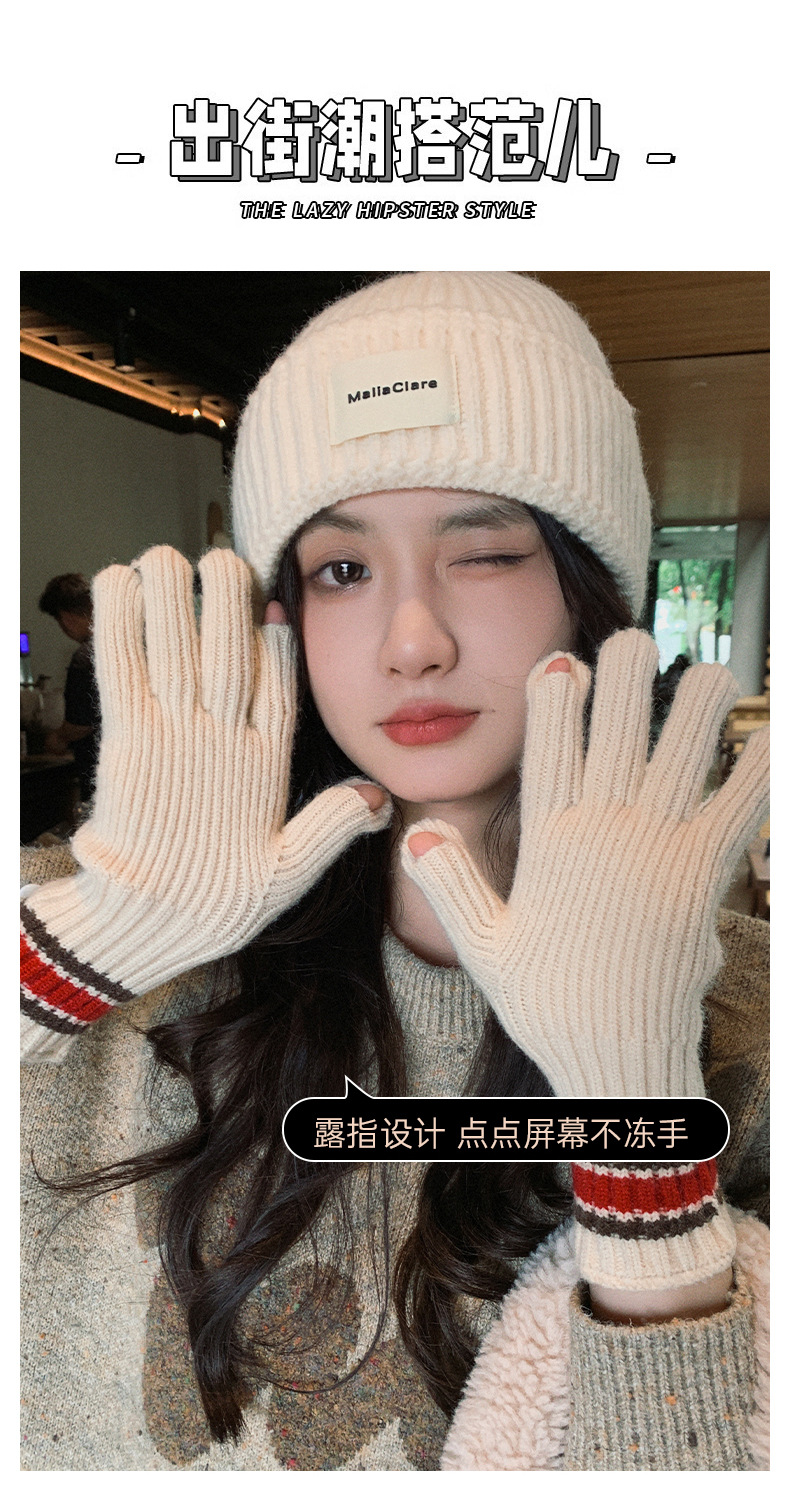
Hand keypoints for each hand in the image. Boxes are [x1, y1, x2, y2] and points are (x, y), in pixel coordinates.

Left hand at [24, 546, 390, 996]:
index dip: (277, 638)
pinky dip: (119, 620)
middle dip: (225, 594)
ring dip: (170, 593)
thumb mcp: (288, 873)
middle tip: (219, 558)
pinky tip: (118, 581)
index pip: (278, 685)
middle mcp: (222, 739)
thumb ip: (331, 828)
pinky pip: (123, 664)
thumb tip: (379, 796)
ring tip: (165, 557)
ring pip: (178, 643)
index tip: (273, 603)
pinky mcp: (125, 737)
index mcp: (265, 765)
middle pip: (229, 647)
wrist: (143, 923)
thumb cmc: (214, 900)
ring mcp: (173, 733)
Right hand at [401, 630, 768, 1098]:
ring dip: (697, 705)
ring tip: (712, 667)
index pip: (549, 749)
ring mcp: (659, 849)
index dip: (556, 697)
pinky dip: (757, 771)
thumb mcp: (484, 946)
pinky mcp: (704, 875)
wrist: (618, 1058)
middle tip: (638, 638)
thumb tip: (414, 832)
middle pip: (617, 732)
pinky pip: (738, 809)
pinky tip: (770, 736)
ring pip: (681, 755)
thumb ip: (450, 883)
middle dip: (627, 676)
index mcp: (550, 842)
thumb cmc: (551, 1004)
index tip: (563, 660)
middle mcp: (605, 832)